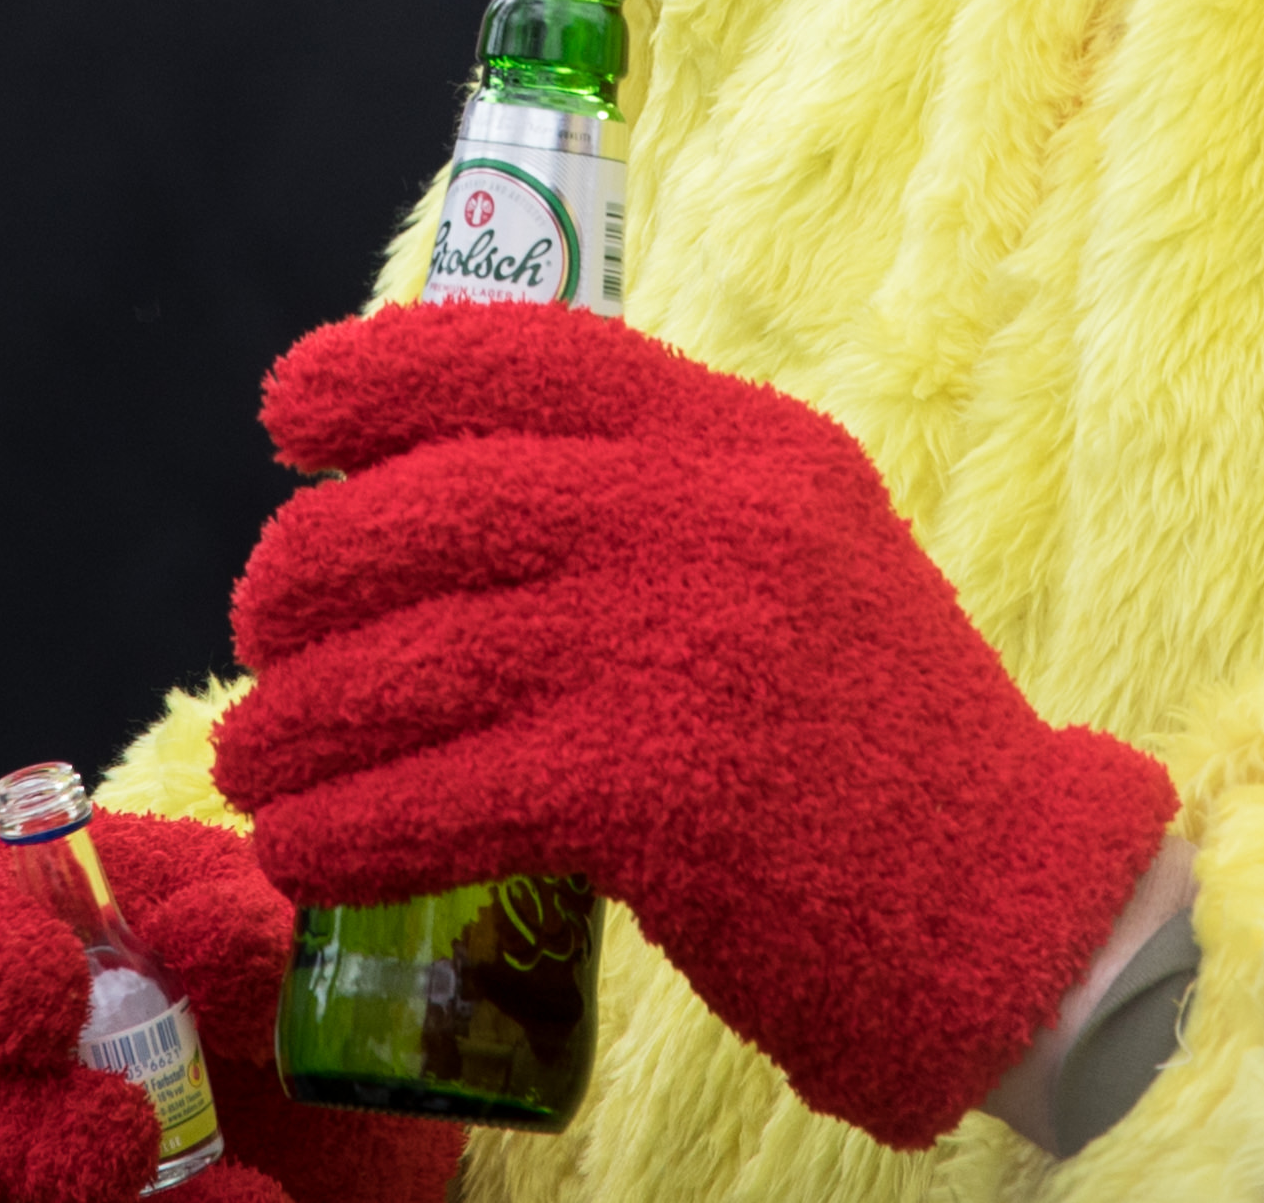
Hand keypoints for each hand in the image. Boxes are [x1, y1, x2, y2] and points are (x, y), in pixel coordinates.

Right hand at [0, 810, 453, 1202]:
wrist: (308, 1115)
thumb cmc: (265, 992)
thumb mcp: (279, 949)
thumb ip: (248, 930)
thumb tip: (196, 936)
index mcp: (6, 912)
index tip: (56, 1000)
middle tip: (125, 1136)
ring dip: (41, 1186)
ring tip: (194, 1188)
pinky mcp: (8, 1200)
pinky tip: (238, 1201)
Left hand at [218, 305, 1172, 1149]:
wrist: (1010, 910)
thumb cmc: (874, 740)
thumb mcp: (795, 546)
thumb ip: (656, 496)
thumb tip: (441, 480)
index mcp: (737, 441)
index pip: (523, 353)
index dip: (378, 373)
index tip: (290, 415)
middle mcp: (703, 516)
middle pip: (431, 507)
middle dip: (305, 570)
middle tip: (260, 629)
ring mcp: (675, 648)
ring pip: (413, 658)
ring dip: (298, 718)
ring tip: (253, 759)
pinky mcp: (652, 792)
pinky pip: (440, 796)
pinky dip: (346, 830)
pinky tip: (304, 851)